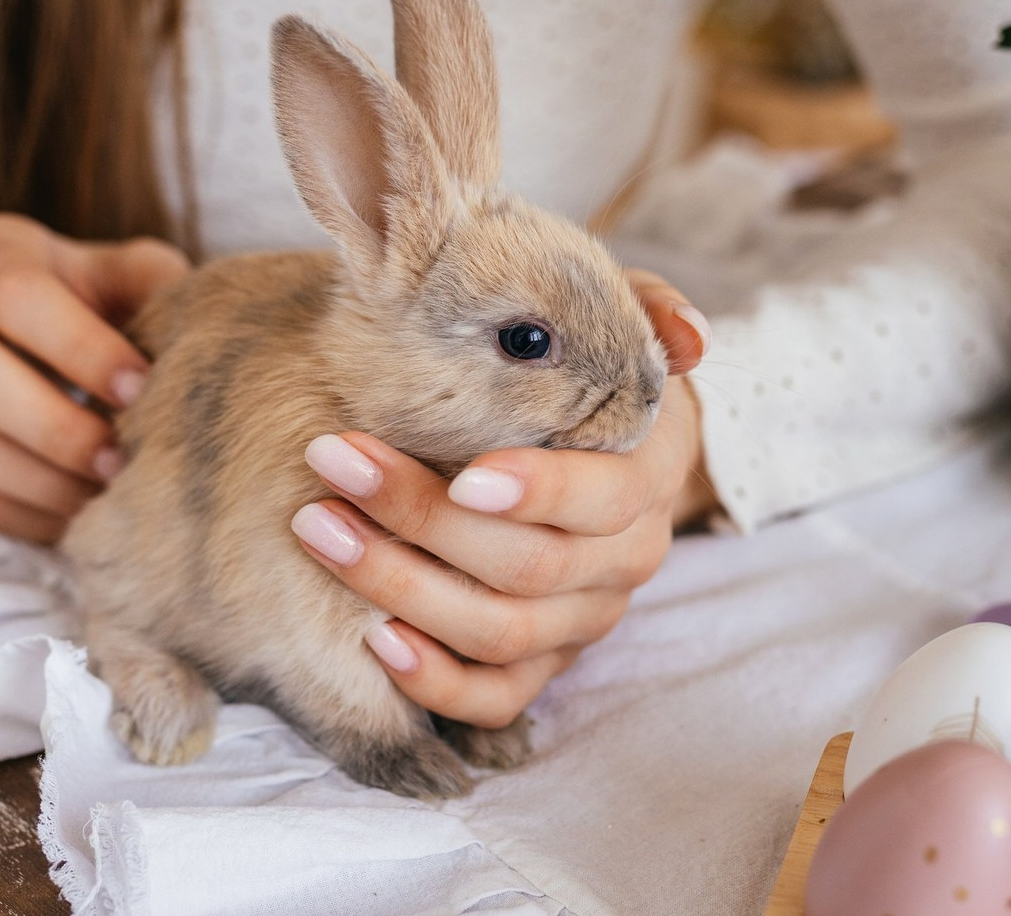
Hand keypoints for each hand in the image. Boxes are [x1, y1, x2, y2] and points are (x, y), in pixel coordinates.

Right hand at [0, 213, 189, 542]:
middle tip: (122, 462)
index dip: (81, 348)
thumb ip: (156, 288)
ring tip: (104, 496)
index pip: (18, 294)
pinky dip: (14, 512)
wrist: (23, 322)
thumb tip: (189, 337)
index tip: (140, 389)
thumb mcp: (128, 273)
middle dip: (54, 429)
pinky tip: (69, 516)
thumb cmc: (94, 298)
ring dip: (37, 482)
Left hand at [291, 271, 712, 728]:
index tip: (461, 472)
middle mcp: (622, 561)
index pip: (600, 499)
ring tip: (320, 528)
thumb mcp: (623, 332)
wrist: (604, 447)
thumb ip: (649, 314)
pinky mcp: (544, 661)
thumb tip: (689, 337)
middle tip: (335, 460)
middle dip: (421, 519)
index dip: (537, 491)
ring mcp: (583, 621)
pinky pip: (496, 697)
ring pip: (501, 633)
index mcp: (646, 481)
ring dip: (400, 588)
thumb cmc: (594, 380)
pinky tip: (371, 639)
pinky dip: (435, 681)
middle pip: (528, 567)